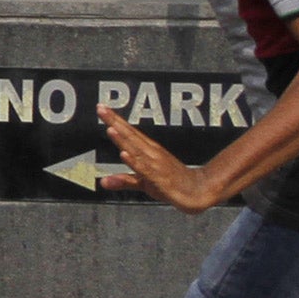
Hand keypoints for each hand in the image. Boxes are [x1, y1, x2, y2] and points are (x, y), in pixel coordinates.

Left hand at [98, 104, 218, 213]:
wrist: (197, 190)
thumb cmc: (172, 183)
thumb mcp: (143, 182)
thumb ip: (123, 181)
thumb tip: (103, 182)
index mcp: (148, 150)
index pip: (128, 132)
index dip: (115, 120)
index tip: (102, 108)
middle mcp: (151, 153)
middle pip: (130, 135)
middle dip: (115, 121)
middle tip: (101, 108)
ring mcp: (154, 163)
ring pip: (136, 148)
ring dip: (123, 138)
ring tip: (110, 127)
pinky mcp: (157, 177)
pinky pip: (143, 168)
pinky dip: (134, 161)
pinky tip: (124, 154)